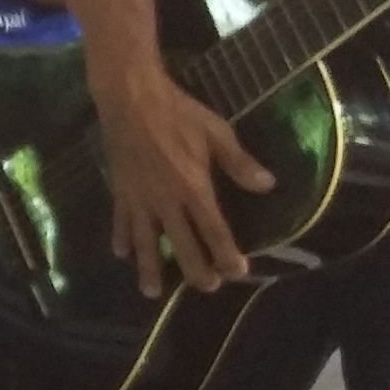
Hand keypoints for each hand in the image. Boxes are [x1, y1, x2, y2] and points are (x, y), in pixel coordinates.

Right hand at [98, 65, 275, 296]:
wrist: (130, 97)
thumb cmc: (178, 113)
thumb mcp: (216, 132)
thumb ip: (239, 163)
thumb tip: (268, 185)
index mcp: (193, 187)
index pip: (214, 230)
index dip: (226, 253)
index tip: (238, 272)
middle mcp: (166, 200)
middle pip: (181, 243)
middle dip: (195, 269)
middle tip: (207, 288)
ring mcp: (140, 197)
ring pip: (146, 240)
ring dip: (150, 267)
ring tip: (152, 292)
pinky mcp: (121, 189)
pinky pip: (121, 219)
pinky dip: (121, 237)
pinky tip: (120, 253)